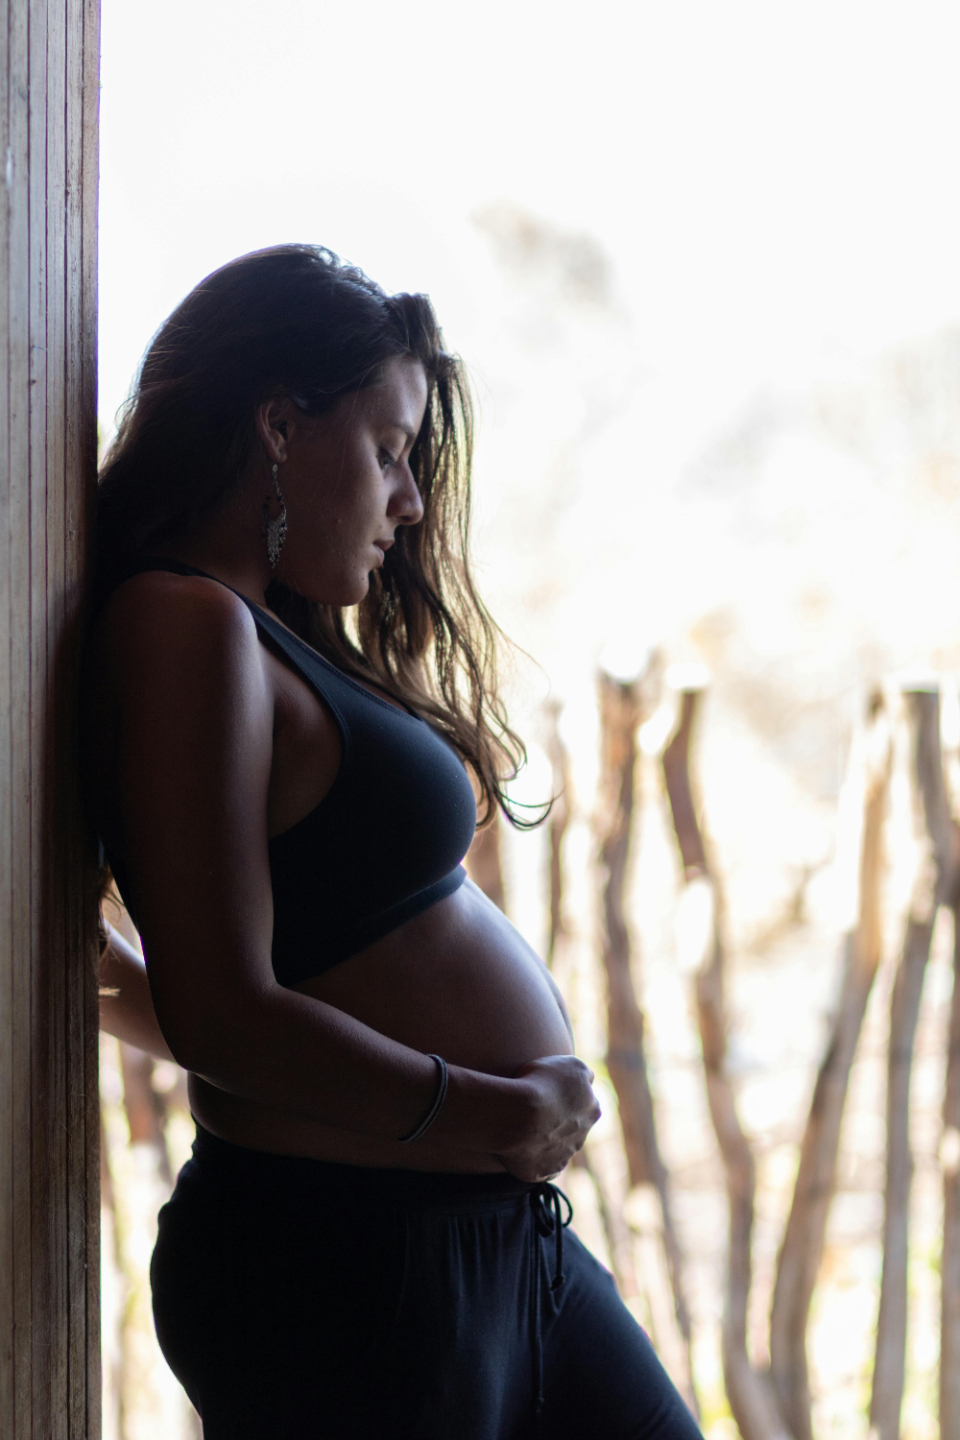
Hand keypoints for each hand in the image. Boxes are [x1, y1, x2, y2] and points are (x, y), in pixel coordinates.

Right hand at [496, 1055, 599, 1182]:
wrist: (517, 1115)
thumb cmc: (540, 1083)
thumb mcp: (571, 1064)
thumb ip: (583, 1074)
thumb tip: (587, 1081)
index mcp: (592, 1110)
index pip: (585, 1102)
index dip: (566, 1096)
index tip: (548, 1091)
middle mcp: (582, 1136)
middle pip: (573, 1128)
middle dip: (559, 1122)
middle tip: (535, 1110)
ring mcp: (563, 1157)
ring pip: (557, 1148)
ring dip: (545, 1140)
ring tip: (521, 1127)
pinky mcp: (543, 1172)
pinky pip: (541, 1167)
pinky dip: (533, 1159)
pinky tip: (520, 1147)